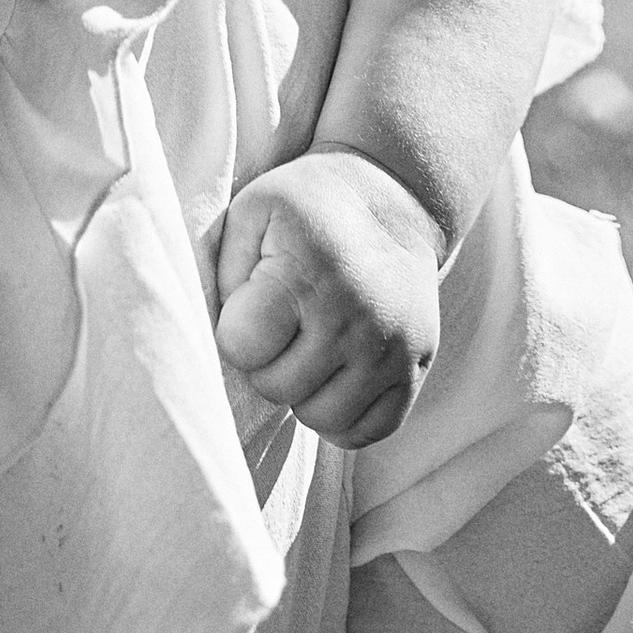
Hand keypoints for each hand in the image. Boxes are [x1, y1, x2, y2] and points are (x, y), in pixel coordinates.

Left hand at [212, 148, 445, 445]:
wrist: (393, 200)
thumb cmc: (307, 209)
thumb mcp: (252, 211)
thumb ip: (223, 273)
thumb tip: (216, 337)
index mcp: (306, 273)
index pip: (242, 348)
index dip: (236, 330)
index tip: (251, 304)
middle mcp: (356, 316)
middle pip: (277, 389)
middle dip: (267, 362)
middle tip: (282, 325)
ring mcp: (392, 349)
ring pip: (322, 419)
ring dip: (304, 392)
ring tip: (309, 349)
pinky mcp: (416, 371)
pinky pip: (368, 432)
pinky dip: (344, 415)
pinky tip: (336, 376)